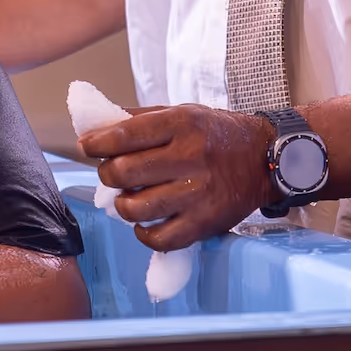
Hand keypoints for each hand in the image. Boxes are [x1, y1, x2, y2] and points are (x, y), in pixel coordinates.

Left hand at [78, 103, 274, 250]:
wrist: (265, 158)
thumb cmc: (216, 133)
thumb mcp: (181, 112)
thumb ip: (139, 119)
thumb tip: (95, 126)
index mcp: (181, 124)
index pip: (124, 135)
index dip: (96, 143)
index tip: (86, 146)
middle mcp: (189, 158)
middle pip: (123, 172)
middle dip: (107, 173)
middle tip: (112, 172)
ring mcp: (198, 193)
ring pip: (135, 208)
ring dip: (122, 204)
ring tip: (127, 197)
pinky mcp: (205, 222)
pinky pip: (159, 238)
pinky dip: (143, 233)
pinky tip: (145, 222)